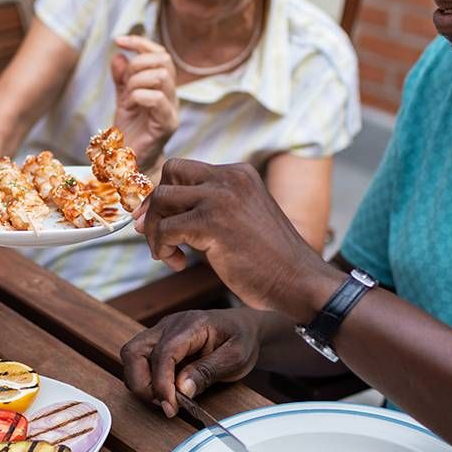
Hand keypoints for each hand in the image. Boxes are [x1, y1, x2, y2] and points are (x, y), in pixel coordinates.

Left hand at [110, 35, 178, 172]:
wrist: (129, 162)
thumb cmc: (129, 132)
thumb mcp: (122, 99)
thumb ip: (121, 78)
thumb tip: (118, 55)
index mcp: (163, 87)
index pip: (160, 54)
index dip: (141, 43)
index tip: (118, 41)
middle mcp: (171, 95)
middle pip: (163, 61)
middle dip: (137, 65)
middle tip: (123, 83)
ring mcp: (172, 110)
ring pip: (161, 77)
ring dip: (136, 82)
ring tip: (127, 98)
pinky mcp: (167, 125)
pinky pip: (157, 99)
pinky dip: (139, 96)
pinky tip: (130, 106)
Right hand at [121, 308, 266, 417]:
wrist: (245, 328)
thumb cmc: (242, 339)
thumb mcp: (235, 357)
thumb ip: (207, 371)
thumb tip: (181, 389)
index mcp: (191, 325)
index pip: (163, 352)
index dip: (162, 383)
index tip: (170, 406)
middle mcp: (169, 325)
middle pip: (134, 352)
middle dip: (142, 384)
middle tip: (165, 404)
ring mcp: (160, 332)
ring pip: (131, 356)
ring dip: (141, 382)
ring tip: (166, 399)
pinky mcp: (158, 343)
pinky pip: (139, 361)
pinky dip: (146, 379)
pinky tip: (167, 390)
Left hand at [134, 158, 340, 322]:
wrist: (299, 281)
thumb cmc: (270, 260)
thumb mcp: (240, 219)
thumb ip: (208, 209)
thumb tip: (156, 214)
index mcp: (239, 173)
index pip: (186, 170)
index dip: (166, 194)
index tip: (157, 220)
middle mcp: (229, 177)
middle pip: (170, 172)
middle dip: (154, 204)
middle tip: (152, 234)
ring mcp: (220, 197)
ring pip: (161, 199)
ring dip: (154, 229)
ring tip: (167, 253)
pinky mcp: (210, 223)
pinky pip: (165, 229)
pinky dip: (162, 248)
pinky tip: (178, 264)